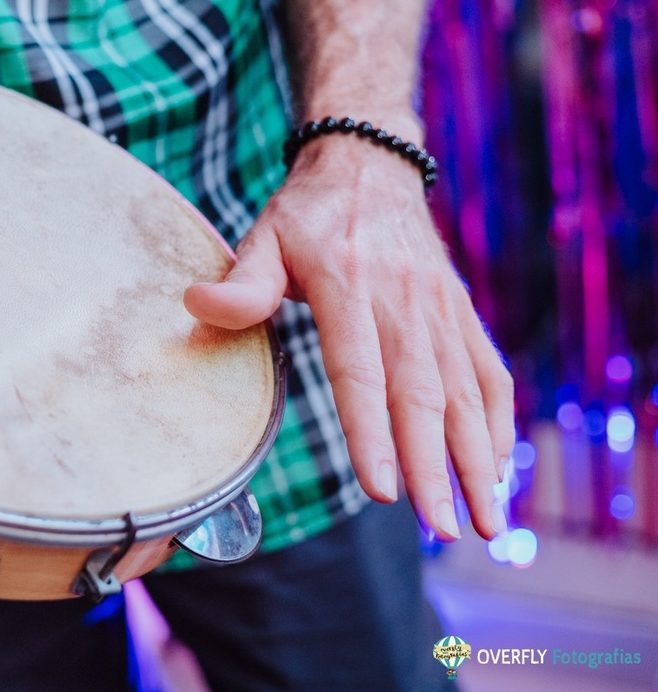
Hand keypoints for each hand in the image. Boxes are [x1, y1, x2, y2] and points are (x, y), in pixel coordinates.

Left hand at [184, 122, 513, 540]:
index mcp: (349, 286)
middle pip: (423, 394)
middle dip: (436, 466)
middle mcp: (404, 302)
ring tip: (483, 521)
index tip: (383, 489)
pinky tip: (495, 470)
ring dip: (476, 459)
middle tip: (441, 528)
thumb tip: (195, 305)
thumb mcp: (265, 234)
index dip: (371, 432)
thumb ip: (240, 280)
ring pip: (465, 393)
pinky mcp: (459, 313)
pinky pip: (488, 373)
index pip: (361, 371)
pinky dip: (496, 424)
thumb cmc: (308, 211)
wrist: (370, 163)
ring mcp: (439, 309)